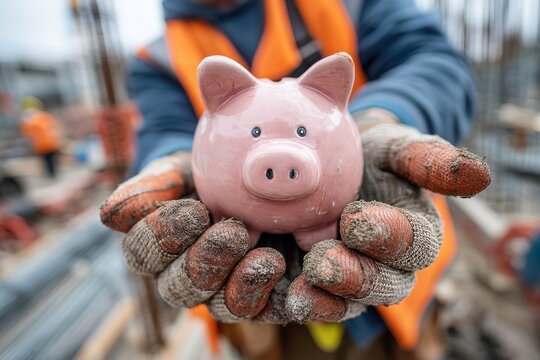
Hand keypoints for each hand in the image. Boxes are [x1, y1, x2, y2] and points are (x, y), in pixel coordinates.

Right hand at [100, 152, 288, 323]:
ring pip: (225, 304)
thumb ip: (151, 187)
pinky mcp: (263, 295)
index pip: (146, 254)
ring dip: (244, 284)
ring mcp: (224, 289)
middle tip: (233, 232)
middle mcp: (185, 276)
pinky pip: (269, 309)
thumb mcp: (178, 169)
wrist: (243, 177)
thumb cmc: (200, 173)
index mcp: (157, 251)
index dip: (165, 237)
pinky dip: (283, 298)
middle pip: (184, 287)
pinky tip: (296, 278)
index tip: (194, 209)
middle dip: (207, 262)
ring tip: (266, 257)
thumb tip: (110, 214)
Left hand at [286, 123, 490, 321]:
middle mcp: (385, 268)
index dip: (389, 237)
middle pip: (379, 287)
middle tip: (322, 262)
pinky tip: (267, 284)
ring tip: (292, 284)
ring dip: (317, 299)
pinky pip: (302, 302)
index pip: (414, 246)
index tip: (357, 219)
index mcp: (414, 237)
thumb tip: (479, 175)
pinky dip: (285, 298)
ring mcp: (348, 282)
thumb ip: (428, 159)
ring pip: (341, 305)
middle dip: (352, 278)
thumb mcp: (396, 148)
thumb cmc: (370, 156)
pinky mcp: (312, 286)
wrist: (331, 166)